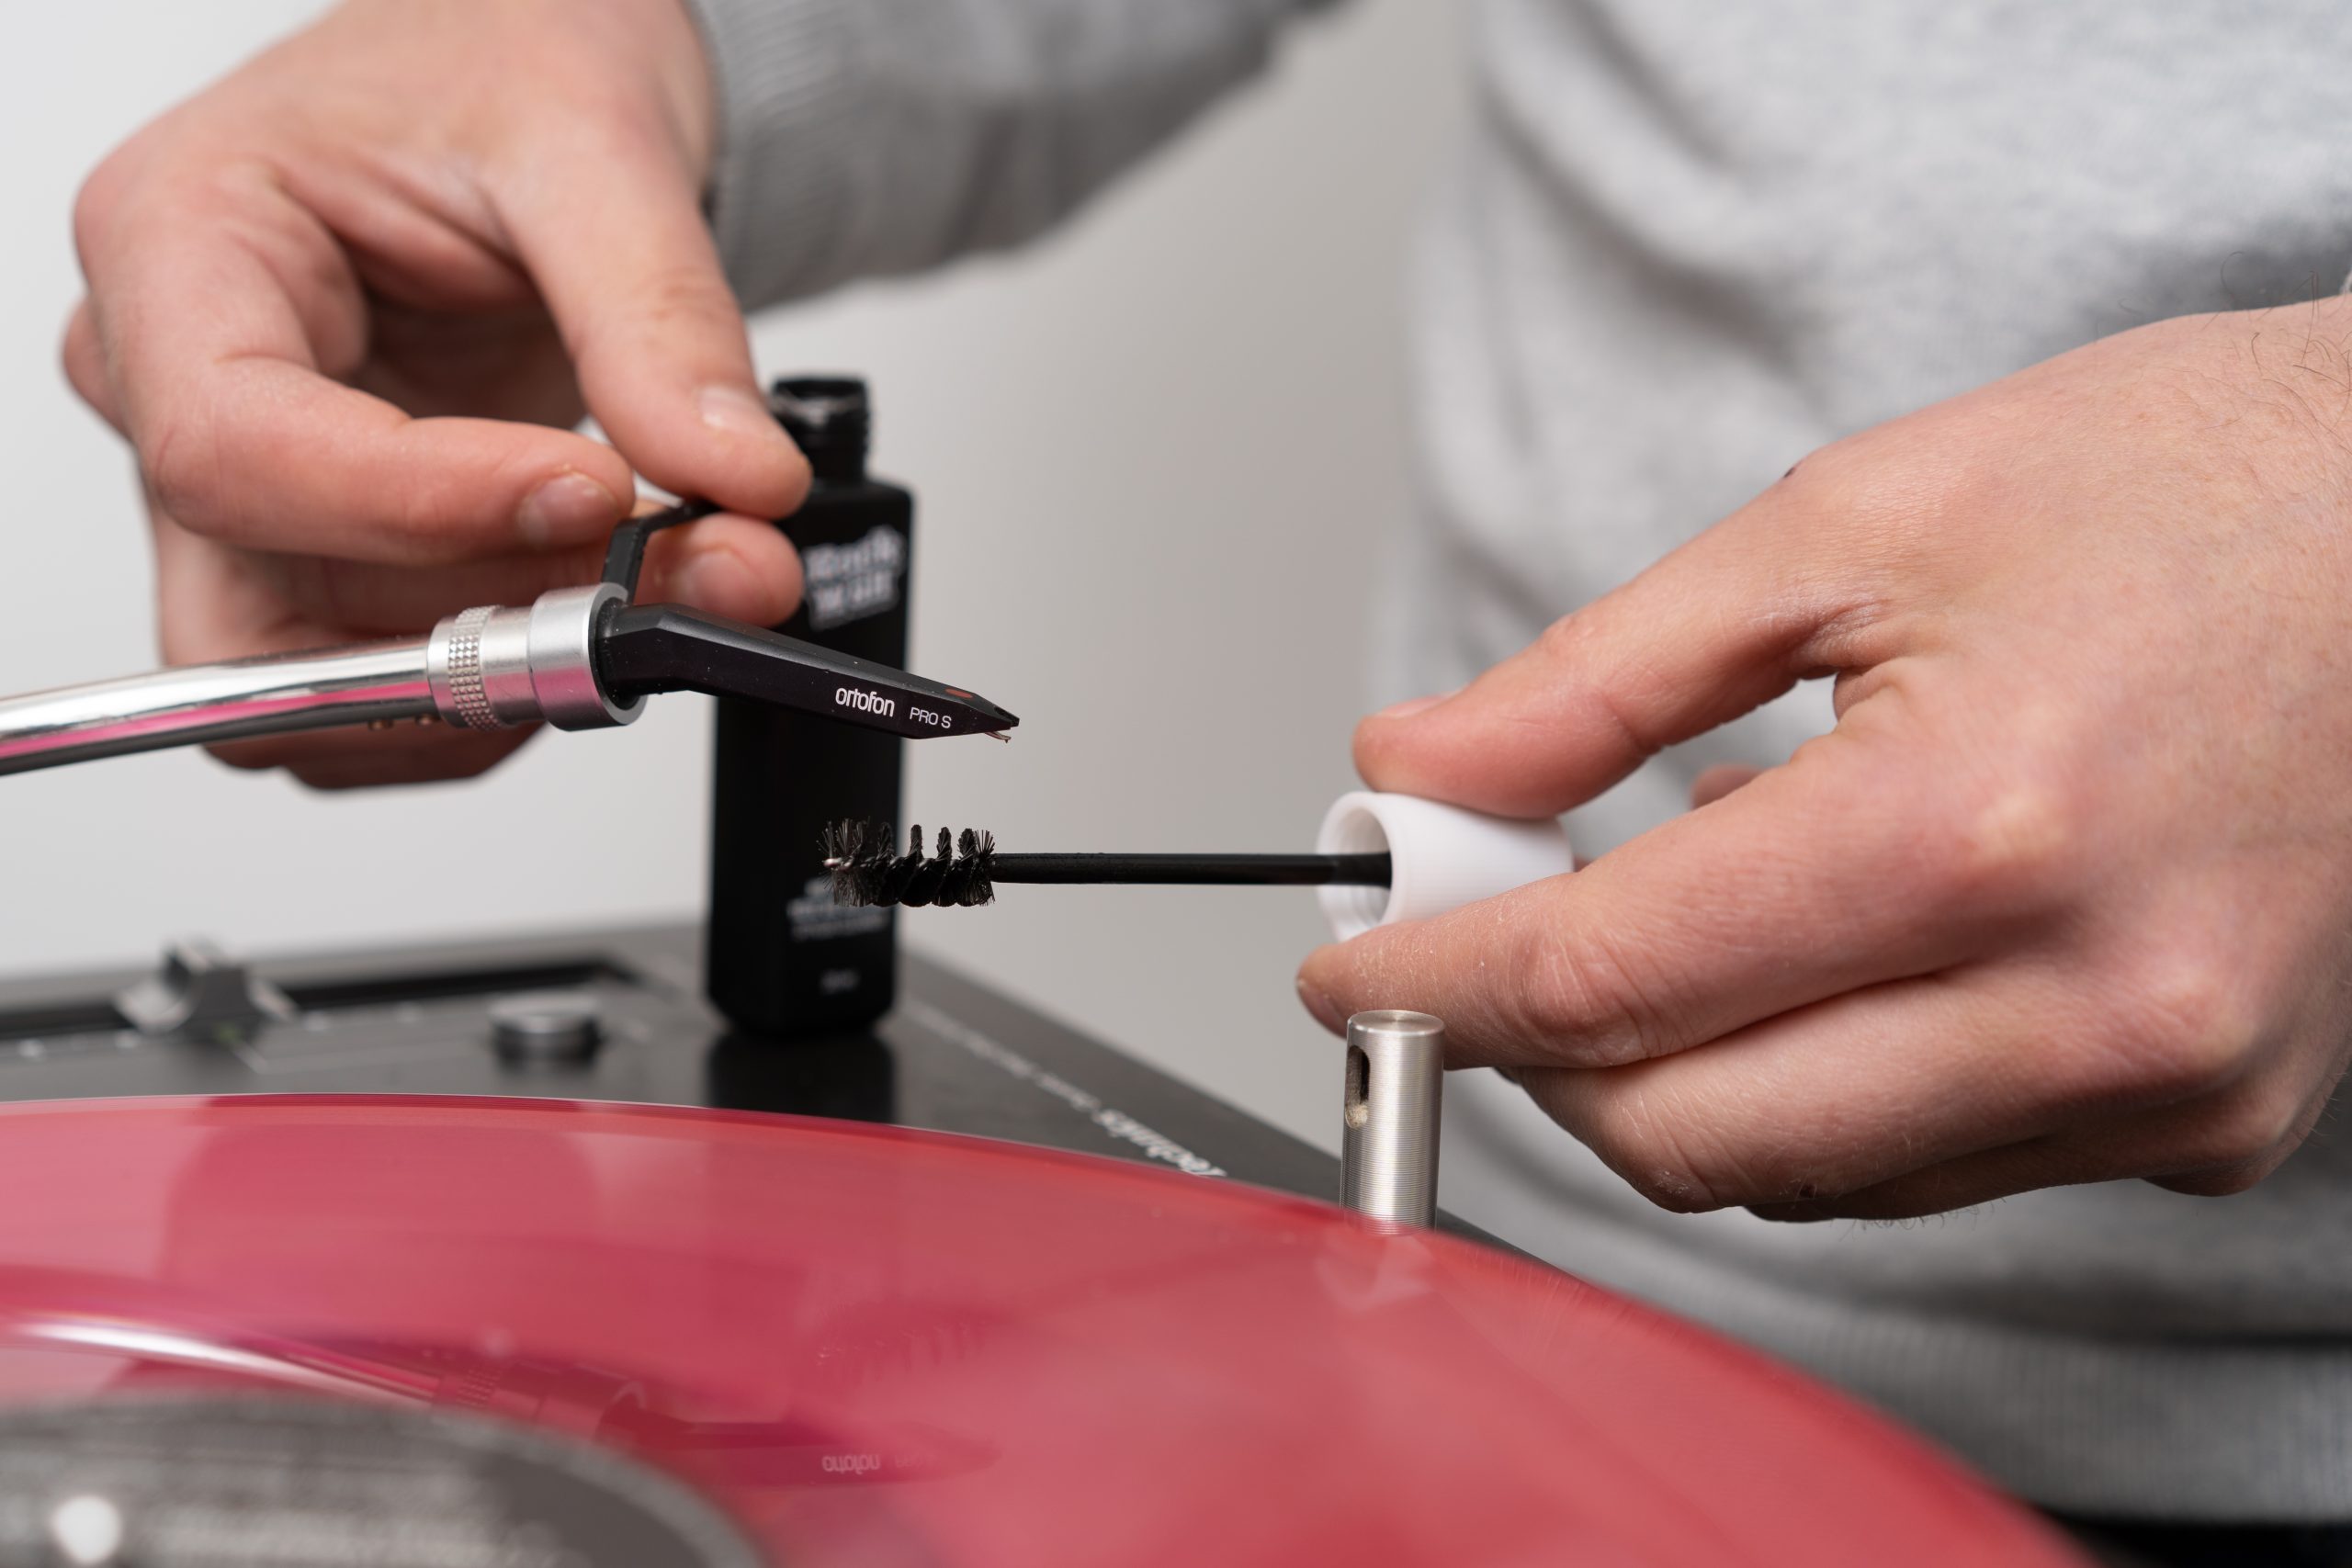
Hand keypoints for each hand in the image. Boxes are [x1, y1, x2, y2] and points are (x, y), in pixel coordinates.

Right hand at [64, 0, 807, 787]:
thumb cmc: (499, 54)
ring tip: (686, 574)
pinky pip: (392, 684)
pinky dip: (520, 675)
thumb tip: (740, 479)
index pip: (238, 451)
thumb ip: (662, 324)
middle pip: (260, 613)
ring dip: (520, 666)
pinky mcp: (336, 548)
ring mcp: (258, 484)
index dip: (419, 511)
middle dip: (476, 632)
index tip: (594, 497)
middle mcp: (177, 382)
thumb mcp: (593, 148)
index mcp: (177, 246)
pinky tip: (620, 594)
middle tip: (659, 587)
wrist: (534, 68)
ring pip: (328, 685)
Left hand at [1298, 301, 2351, 1218]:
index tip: (1350, 969)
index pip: (1612, 984)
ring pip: (1797, 1174)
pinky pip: (1922, 1164)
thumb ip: (1598, 678)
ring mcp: (2164, 1089)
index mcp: (1979, 826)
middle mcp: (2092, 1002)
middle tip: (1479, 935)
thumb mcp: (1845, 521)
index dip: (1435, 985)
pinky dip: (1816, 1080)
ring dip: (1677, 1066)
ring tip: (1696, 891)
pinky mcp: (2206, 1126)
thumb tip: (1419, 771)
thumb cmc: (2176, 489)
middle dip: (1534, 1052)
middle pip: (1688, 1133)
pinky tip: (1832, 941)